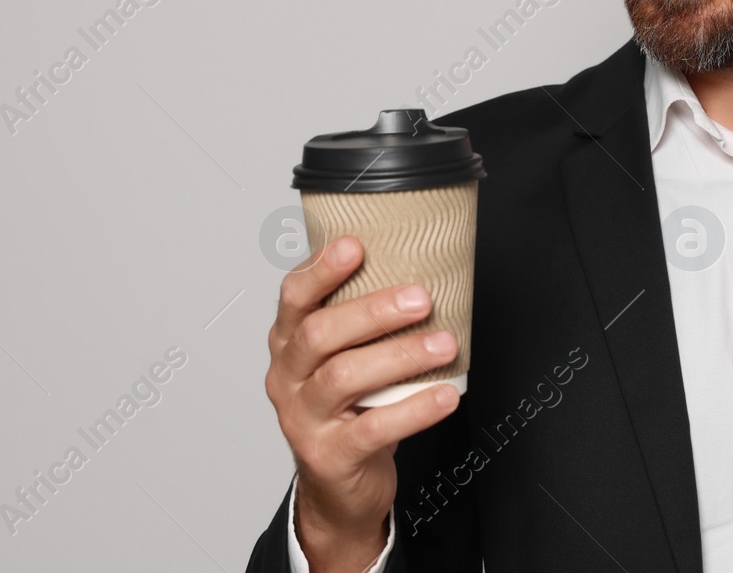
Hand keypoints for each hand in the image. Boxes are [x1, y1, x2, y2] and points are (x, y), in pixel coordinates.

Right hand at [266, 235, 460, 572]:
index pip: (293, 297)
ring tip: (444, 344)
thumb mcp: (344, 359)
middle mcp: (287, 377)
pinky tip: (444, 395)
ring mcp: (303, 418)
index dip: (321, 269)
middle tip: (421, 298)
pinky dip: (414, 409)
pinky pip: (372, 428)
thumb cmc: (348, 409)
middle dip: (373, 311)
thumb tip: (422, 272)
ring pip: (343, 377)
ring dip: (399, 356)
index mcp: (288, 343)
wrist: (337, 487)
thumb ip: (362, 323)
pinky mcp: (328, 455)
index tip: (355, 245)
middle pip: (319, 334)